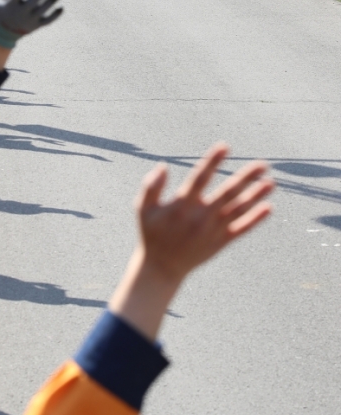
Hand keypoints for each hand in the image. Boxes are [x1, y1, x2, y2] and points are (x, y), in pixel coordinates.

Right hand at [109, 144, 272, 339]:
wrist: (162, 268)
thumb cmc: (152, 233)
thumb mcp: (143, 209)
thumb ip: (150, 187)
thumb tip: (163, 166)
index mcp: (181, 206)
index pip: (199, 178)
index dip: (212, 162)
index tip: (225, 146)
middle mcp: (200, 217)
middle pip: (227, 193)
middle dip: (246, 178)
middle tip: (263, 164)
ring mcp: (213, 231)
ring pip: (238, 210)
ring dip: (255, 196)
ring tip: (271, 183)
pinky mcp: (220, 243)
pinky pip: (241, 229)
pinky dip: (255, 219)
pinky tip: (268, 207)